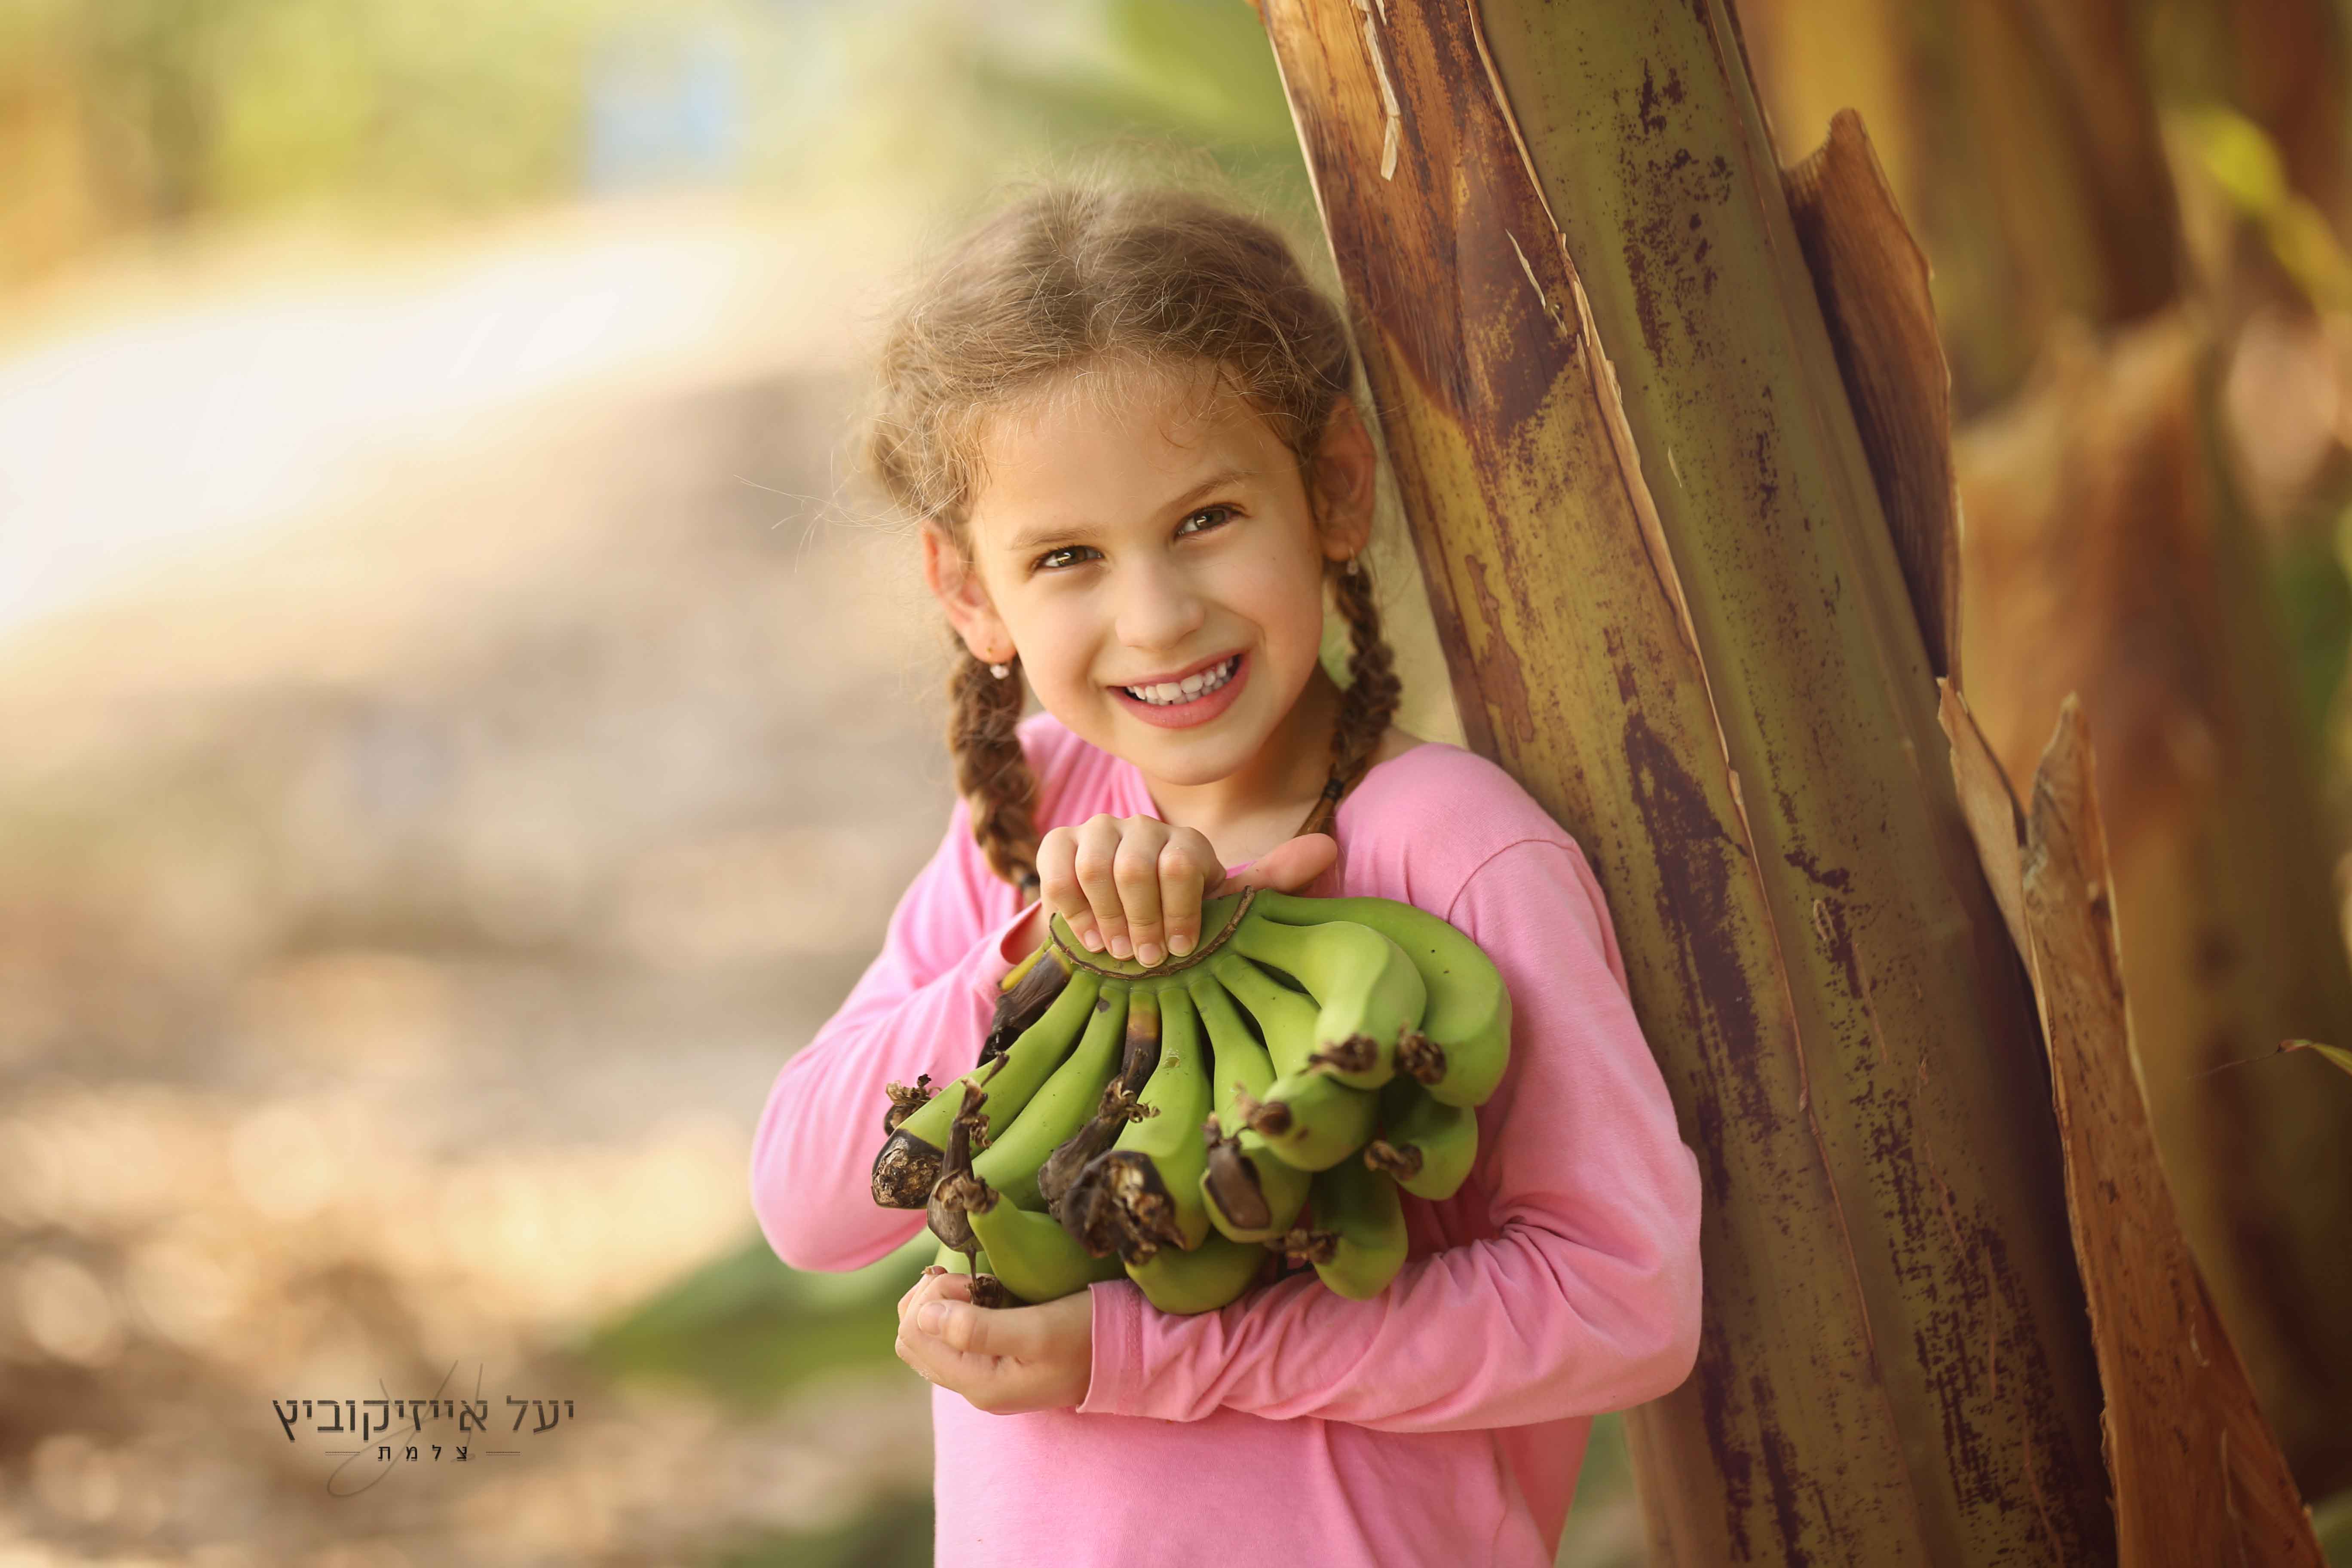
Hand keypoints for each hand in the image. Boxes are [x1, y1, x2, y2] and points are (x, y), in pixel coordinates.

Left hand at [894, 1266, 1093, 1413]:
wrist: (1128, 1353)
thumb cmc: (1088, 1334)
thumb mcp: (1038, 1329)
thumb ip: (978, 1328)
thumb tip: (922, 1316)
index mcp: (979, 1384)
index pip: (913, 1335)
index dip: (931, 1297)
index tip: (972, 1281)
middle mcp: (973, 1387)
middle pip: (912, 1337)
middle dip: (930, 1299)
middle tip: (970, 1281)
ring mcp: (983, 1377)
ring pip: (926, 1336)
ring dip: (939, 1303)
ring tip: (975, 1286)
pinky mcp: (995, 1363)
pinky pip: (949, 1336)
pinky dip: (953, 1311)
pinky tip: (980, 1296)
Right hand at [1035, 815, 1337, 966]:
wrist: (1110, 931)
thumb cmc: (1174, 924)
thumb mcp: (1220, 912)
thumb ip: (1269, 884)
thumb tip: (1328, 848)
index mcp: (1185, 843)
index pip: (1183, 863)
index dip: (1180, 913)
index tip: (1181, 951)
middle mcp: (1142, 827)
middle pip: (1137, 867)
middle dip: (1141, 922)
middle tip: (1145, 959)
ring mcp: (1098, 831)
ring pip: (1097, 867)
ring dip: (1106, 918)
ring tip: (1115, 952)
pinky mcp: (1058, 842)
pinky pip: (1057, 870)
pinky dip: (1071, 909)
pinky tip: (1083, 936)